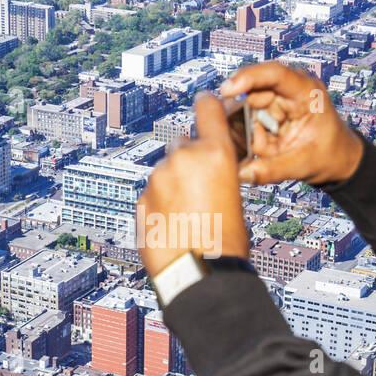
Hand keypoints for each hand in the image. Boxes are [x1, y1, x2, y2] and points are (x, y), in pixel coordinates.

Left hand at [136, 92, 250, 279]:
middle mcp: (183, 158)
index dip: (208, 103)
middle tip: (200, 187)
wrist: (200, 274)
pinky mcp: (141, 199)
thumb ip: (217, 173)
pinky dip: (159, 203)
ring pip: (165, 171)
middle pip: (183, 143)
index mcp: (215, 153)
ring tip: (187, 214)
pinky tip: (172, 224)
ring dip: (172, 184)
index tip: (206, 101)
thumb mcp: (234, 197)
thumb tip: (206, 171)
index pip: (208, 107)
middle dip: (188, 159)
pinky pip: (151, 193)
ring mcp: (158, 179)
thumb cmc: (226, 242)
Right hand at [219, 62, 364, 186]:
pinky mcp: (269, 111)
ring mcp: (278, 99)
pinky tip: (266, 148)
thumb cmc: (329, 155)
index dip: (248, 77)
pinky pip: (248, 122)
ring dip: (248, 132)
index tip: (227, 89)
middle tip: (247, 141)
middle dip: (242, 117)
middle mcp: (291, 90)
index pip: (275, 74)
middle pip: (253, 92)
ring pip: (246, 109)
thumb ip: (271, 170)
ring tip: (267, 150)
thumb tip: (241, 173)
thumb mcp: (303, 165)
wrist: (338, 159)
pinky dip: (250, 137)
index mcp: (307, 92)